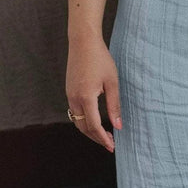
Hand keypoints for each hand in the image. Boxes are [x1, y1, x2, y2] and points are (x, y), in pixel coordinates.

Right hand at [65, 37, 121, 151]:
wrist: (83, 42)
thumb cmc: (100, 59)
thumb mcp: (112, 81)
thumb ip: (114, 104)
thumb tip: (118, 126)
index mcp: (86, 97)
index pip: (93, 125)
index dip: (103, 138)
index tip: (113, 146)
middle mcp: (74, 99)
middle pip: (83, 127)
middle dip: (96, 138)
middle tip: (110, 143)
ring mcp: (69, 95)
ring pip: (77, 121)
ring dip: (89, 130)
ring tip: (104, 134)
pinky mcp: (69, 91)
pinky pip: (75, 112)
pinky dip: (84, 120)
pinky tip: (94, 119)